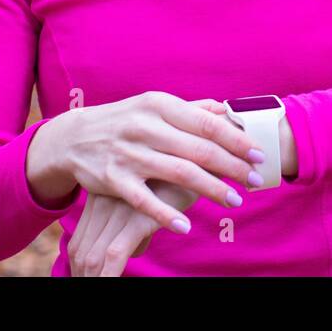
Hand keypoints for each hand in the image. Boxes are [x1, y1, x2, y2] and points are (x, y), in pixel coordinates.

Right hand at [26, 92, 264, 231]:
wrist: (73, 138)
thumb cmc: (126, 121)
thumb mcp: (155, 107)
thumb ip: (191, 110)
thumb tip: (226, 110)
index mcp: (160, 105)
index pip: (206, 123)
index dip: (236, 139)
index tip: (258, 154)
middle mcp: (145, 127)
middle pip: (198, 149)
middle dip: (231, 166)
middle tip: (254, 180)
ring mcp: (128, 153)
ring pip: (177, 173)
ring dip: (210, 189)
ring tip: (234, 200)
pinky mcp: (112, 179)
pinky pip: (144, 200)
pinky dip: (165, 214)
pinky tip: (186, 225)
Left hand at [68, 178, 197, 276]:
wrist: (197, 157)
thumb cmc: (174, 180)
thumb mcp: (144, 198)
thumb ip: (133, 222)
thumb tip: (134, 250)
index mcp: (100, 196)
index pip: (79, 242)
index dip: (80, 267)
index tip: (88, 278)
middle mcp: (103, 202)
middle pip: (82, 252)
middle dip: (86, 276)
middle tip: (94, 286)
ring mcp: (118, 209)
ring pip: (95, 257)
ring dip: (97, 279)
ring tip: (105, 287)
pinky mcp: (137, 216)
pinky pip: (116, 255)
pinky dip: (112, 274)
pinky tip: (120, 282)